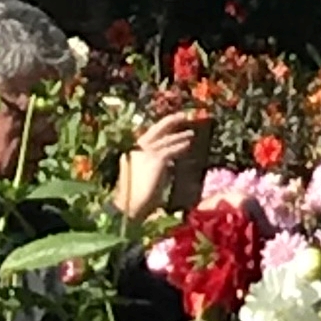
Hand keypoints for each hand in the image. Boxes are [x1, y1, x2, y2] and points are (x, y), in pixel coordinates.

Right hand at [114, 104, 206, 225]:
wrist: (129, 205)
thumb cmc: (134, 198)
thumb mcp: (144, 178)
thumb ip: (155, 168)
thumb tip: (169, 163)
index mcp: (132, 153)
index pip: (149, 138)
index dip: (161, 131)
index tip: (171, 126)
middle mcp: (137, 149)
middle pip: (155, 130)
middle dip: (169, 121)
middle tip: (181, 115)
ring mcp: (146, 153)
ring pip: (165, 139)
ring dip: (179, 135)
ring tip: (190, 132)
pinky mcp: (155, 159)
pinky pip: (170, 150)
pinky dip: (180, 146)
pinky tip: (187, 144)